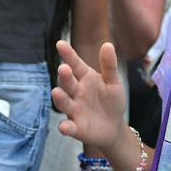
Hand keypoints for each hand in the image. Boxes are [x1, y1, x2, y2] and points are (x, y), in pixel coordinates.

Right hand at [51, 39, 127, 153]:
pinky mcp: (75, 127)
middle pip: (68, 82)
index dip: (68, 54)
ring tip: (56, 92)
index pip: (75, 64)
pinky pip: (68, 127)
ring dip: (60, 98)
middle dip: (64, 76)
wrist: (114, 127)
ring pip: (64, 102)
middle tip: (63, 69)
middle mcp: (76, 92)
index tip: (60, 43)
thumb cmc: (112, 101)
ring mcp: (74, 109)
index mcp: (85, 77)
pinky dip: (65, 127)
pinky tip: (65, 127)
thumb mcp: (114, 82)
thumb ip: (109, 65)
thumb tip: (107, 44)